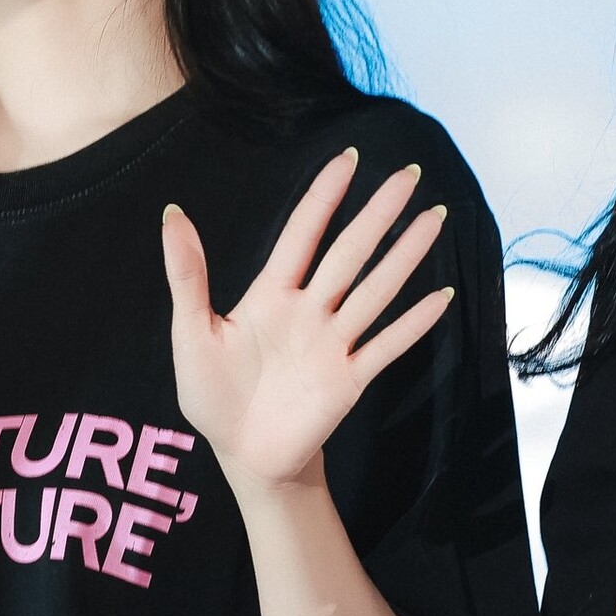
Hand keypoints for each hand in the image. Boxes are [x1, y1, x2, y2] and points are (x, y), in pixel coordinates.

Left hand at [161, 149, 452, 493]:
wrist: (241, 456)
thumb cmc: (212, 395)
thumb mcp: (191, 333)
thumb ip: (187, 276)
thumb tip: (172, 214)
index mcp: (271, 295)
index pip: (302, 235)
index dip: (323, 198)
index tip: (347, 160)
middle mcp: (309, 311)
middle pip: (349, 253)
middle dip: (378, 214)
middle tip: (408, 173)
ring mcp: (334, 344)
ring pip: (376, 291)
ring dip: (406, 256)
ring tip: (434, 218)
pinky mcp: (350, 379)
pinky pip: (387, 346)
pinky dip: (414, 324)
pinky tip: (442, 297)